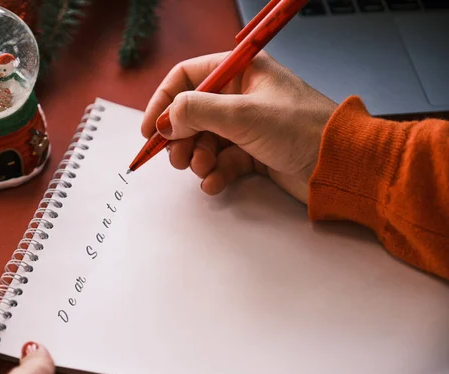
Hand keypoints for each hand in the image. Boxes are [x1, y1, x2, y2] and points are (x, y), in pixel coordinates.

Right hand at [141, 51, 337, 203]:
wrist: (340, 166)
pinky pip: (222, 161)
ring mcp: (248, 126)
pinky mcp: (254, 153)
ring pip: (205, 140)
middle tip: (178, 158)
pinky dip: (215, 173)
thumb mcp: (243, 114)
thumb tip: (165, 120)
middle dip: (181, 138)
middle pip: (192, 114)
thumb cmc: (301, 129)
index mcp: (241, 72)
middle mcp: (242, 96)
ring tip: (203, 170)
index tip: (150, 130)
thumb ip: (197, 112)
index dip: (164, 102)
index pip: (187, 78)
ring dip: (198, 158)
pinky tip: (216, 183)